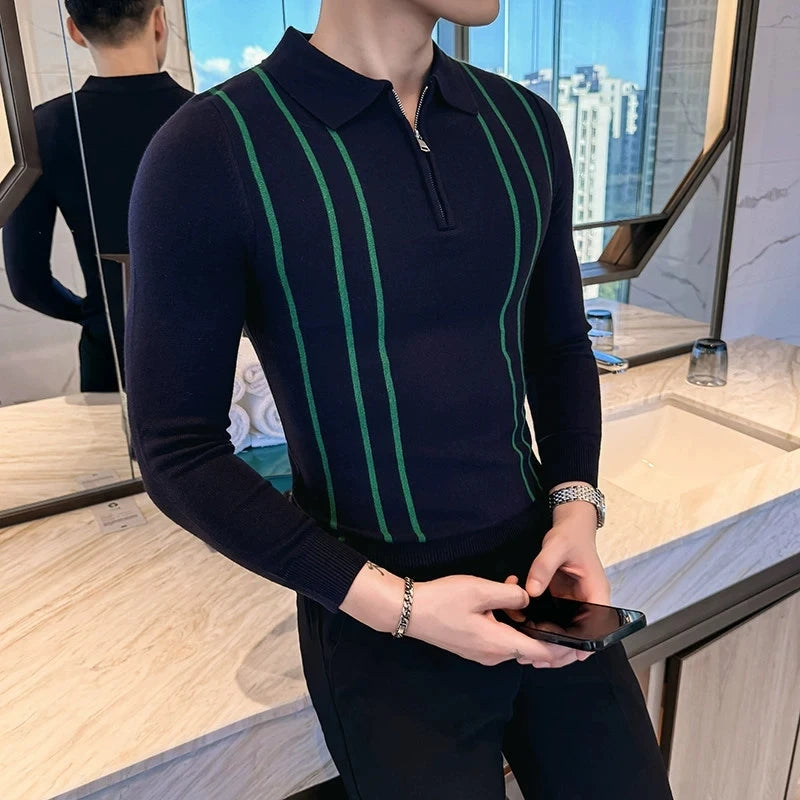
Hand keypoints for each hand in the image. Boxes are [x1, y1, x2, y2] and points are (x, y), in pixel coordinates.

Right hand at [405, 574, 579, 668]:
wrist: (408, 611)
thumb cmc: (444, 600)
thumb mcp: (481, 590)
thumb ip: (510, 594)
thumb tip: (528, 599)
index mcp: (499, 644)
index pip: (541, 654)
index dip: (563, 649)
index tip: (580, 641)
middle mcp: (493, 655)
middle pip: (530, 651)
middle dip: (548, 636)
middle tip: (563, 618)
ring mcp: (481, 653)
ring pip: (514, 643)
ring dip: (526, 626)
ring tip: (528, 599)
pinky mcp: (472, 646)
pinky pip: (500, 639)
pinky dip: (510, 625)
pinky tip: (505, 602)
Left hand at [523, 499, 610, 659]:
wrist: (572, 526)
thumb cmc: (570, 535)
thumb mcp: (556, 546)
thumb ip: (543, 567)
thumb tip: (531, 592)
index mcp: (597, 591)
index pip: (598, 625)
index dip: (587, 644)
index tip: (570, 656)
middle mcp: (590, 601)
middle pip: (584, 636)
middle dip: (564, 651)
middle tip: (539, 660)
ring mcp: (578, 603)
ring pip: (571, 632)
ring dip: (554, 645)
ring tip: (531, 656)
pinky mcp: (566, 601)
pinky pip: (559, 621)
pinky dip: (547, 631)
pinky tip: (530, 637)